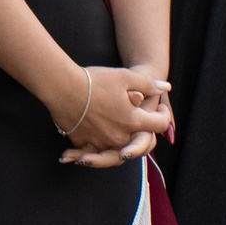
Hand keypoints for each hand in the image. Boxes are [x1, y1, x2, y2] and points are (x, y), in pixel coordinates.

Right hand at [54, 64, 171, 167]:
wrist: (60, 86)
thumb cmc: (93, 80)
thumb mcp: (125, 76)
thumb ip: (148, 84)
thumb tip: (165, 88)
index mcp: (133, 121)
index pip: (160, 124)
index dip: (163, 115)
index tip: (159, 108)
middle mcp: (120, 136)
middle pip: (139, 141)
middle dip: (141, 132)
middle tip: (135, 120)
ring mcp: (100, 141)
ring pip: (116, 148)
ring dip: (119, 143)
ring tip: (114, 129)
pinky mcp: (82, 141)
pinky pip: (93, 148)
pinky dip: (94, 145)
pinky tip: (92, 133)